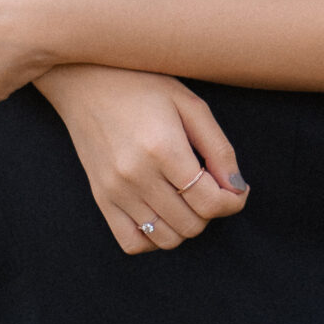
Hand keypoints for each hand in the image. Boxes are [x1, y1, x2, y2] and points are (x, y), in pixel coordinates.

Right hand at [37, 64, 247, 254]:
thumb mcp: (190, 104)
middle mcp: (137, 176)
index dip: (233, 202)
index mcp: (163, 149)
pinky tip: (161, 213)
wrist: (85, 81)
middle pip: (191, 224)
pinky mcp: (100, 198)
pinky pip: (132, 242)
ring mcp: (115, 191)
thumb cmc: (142, 85)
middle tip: (209, 185)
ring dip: (186, 224)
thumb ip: (219, 149)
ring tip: (186, 197)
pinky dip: (153, 238)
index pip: (210, 202)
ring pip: (166, 239)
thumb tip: (238, 188)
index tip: (237, 189)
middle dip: (211, 211)